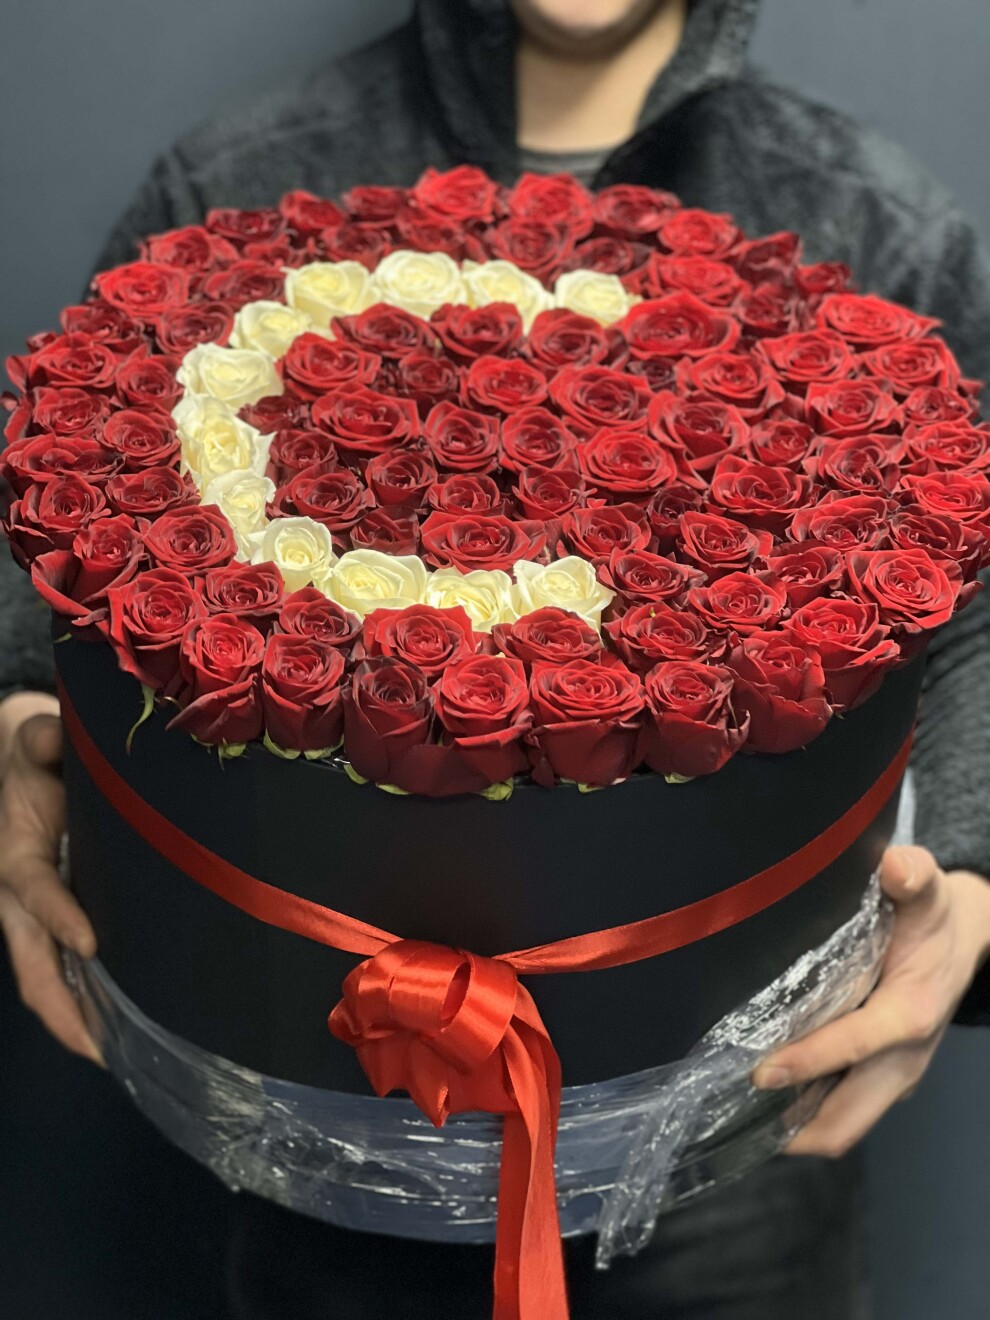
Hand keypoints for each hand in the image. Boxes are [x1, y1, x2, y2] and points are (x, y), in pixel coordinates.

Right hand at [0, 692, 101, 1063]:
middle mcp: (18, 897)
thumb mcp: (34, 739)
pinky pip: (62, 973)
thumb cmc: (36, 755)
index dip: (58, 915)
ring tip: (114, 1056)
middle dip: (62, 1007)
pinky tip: (117, 1033)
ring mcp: (33, 917)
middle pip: (32, 962)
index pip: (35, 891)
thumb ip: (41, 739)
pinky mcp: (54, 922)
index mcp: (15, 856)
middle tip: (99, 1046)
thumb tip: (51, 737)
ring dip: (75, 1019)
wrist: (23, 761)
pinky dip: (84, 1005)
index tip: (90, 942)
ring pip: (45, 979)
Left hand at [752, 846, 989, 1156]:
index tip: (758, 1071)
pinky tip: (765, 1103)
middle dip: (792, 1127)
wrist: (965, 938)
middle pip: (847, 1120)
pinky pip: (844, 1113)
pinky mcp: (885, 1080)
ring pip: (843, 1126)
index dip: (806, 1062)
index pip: (854, 1046)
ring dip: (795, 1129)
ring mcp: (896, 1076)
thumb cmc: (934, 916)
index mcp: (910, 1013)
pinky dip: (806, 1117)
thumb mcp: (928, 888)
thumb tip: (895, 867)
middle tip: (729, 1118)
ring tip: (734, 1120)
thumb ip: (913, 875)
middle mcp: (904, 1058)